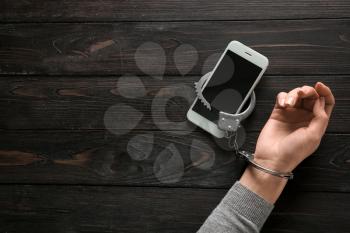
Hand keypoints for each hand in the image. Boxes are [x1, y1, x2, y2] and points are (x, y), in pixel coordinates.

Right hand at [240, 82, 334, 203]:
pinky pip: (281, 98)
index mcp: (316, 122)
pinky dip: (282, 97)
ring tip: (288, 103)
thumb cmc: (293, 152)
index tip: (320, 86)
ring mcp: (291, 114)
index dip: (324, 92)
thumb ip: (321, 117)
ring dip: (293, 94)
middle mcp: (304, 117)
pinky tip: (282, 104)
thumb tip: (320, 101)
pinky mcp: (277, 113)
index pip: (325, 103)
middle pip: (310, 96)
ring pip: (296, 94)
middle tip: (301, 94)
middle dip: (307, 91)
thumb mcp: (314, 136)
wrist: (273, 158)